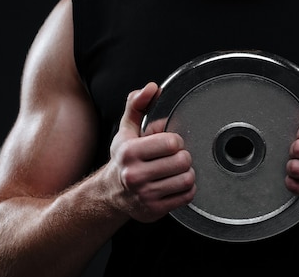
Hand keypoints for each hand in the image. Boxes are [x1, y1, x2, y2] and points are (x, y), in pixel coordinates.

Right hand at [106, 82, 195, 221]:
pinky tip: (177, 184)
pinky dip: (187, 189)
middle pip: (182, 161)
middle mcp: (135, 175)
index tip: (172, 143)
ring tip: (177, 170)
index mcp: (129, 152)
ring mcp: (145, 195)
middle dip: (184, 157)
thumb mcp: (127, 129)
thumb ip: (137, 104)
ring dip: (187, 173)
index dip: (176, 141)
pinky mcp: (155, 210)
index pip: (171, 143)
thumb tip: (152, 88)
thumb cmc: (124, 158)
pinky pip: (187, 196)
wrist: (111, 193)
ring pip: (187, 179)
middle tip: (176, 157)